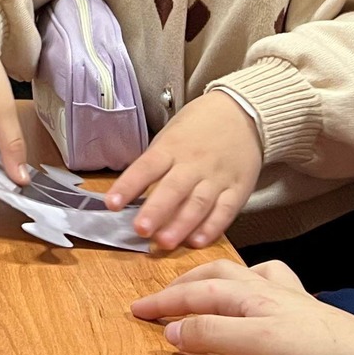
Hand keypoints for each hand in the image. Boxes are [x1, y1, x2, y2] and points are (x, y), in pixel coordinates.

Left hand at [105, 90, 262, 249]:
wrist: (241, 112)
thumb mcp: (171, 135)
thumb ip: (156, 164)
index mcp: (172, 147)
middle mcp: (194, 163)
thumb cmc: (198, 127)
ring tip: (164, 242)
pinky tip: (197, 241)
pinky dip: (212, 227)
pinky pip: (225, 210)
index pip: (147, 166)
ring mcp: (217, 177)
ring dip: (181, 225)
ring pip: (198, 203)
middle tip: (141, 230)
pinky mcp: (238, 188)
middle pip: (173, 188)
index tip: (111, 203)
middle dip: (156, 210)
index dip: (128, 185)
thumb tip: (132, 195)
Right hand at [131, 259, 353, 354]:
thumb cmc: (314, 353)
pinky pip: (268, 281)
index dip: (163, 303)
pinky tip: (253, 288)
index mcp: (248, 293)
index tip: (134, 312)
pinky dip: (249, 280)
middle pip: (212, 276)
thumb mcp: (255, 346)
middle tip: (154, 302)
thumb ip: (211, 335)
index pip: (194, 294)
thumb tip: (170, 330)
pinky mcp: (305, 309)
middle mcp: (264, 287)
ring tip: (193, 287)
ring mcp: (287, 295)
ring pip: (237, 275)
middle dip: (180, 286)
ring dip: (209, 278)